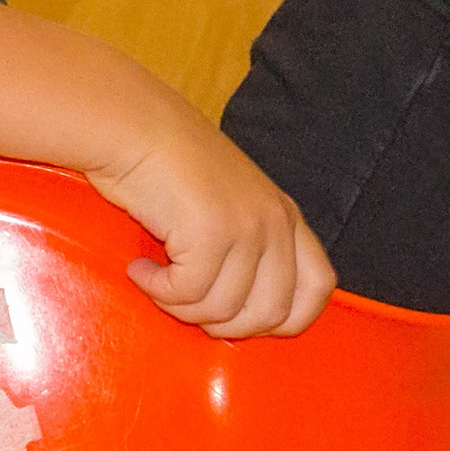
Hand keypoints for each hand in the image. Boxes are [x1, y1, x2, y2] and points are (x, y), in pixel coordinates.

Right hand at [88, 100, 335, 337]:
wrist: (132, 126)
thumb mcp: (229, 202)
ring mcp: (247, 227)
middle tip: (185, 302)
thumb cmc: (167, 164)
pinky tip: (140, 270)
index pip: (317, 288)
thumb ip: (250, 245)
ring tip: (156, 279)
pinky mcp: (211, 233)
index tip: (238, 316)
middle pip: (270, 313)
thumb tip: (241, 312)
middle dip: (223, 325)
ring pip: (224, 310)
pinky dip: (157, 291)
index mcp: (285, 215)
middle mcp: (275, 222)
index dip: (283, 318)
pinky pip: (187, 293)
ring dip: (181, 306)